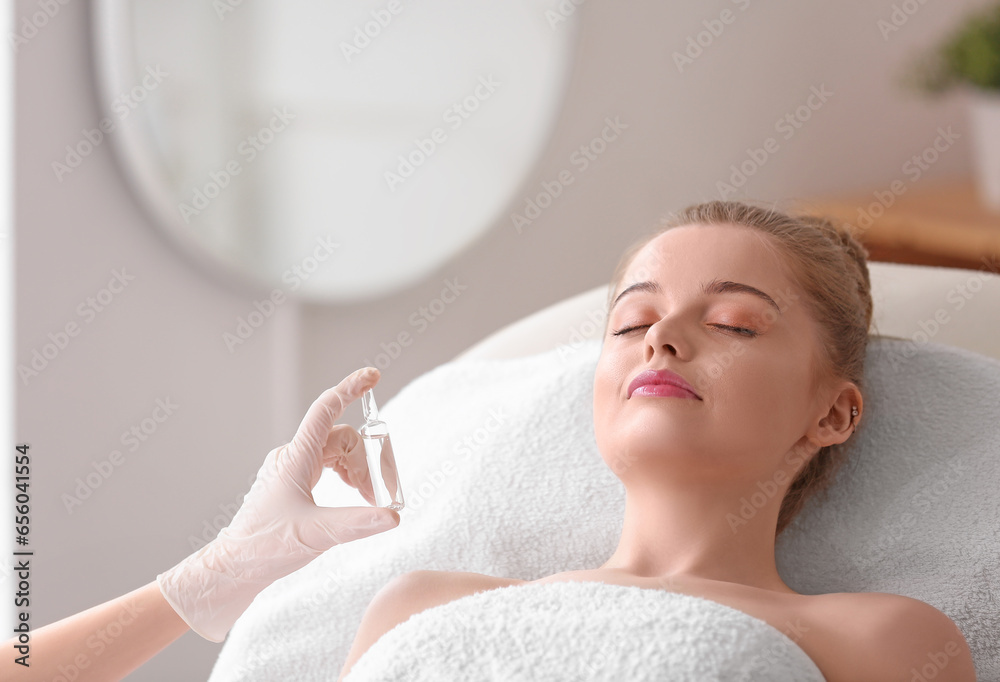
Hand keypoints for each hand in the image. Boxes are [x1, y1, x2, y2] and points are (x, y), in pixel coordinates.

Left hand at [157, 367, 399, 641]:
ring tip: (369, 502)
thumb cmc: (265, 548)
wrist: (233, 568)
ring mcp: (292, 470)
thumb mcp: (316, 535)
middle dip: (367, 462)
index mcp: (296, 458)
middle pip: (342, 439)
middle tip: (381, 496)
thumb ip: (357, 523)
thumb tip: (393, 517)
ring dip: (359, 472)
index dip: (350, 389)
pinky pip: (328, 466)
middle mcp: (293, 458)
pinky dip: (347, 478)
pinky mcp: (292, 485)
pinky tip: (353, 500)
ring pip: (337, 454)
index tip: (373, 375)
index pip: (326, 410)